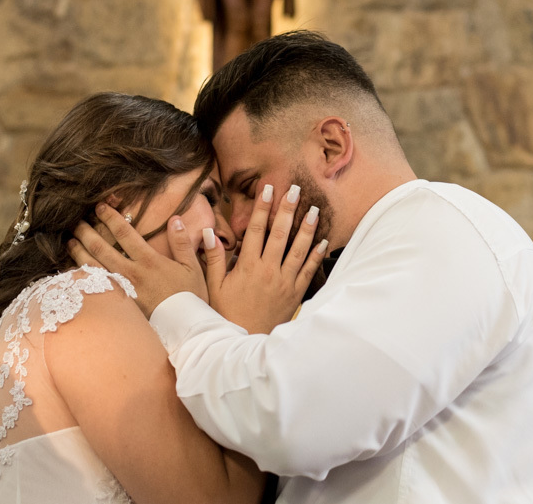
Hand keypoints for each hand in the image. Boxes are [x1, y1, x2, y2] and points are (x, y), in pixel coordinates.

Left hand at [68, 206, 211, 317]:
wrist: (185, 329)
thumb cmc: (190, 297)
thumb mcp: (192, 267)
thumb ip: (182, 242)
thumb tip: (175, 219)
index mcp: (149, 261)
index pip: (125, 233)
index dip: (110, 218)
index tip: (100, 207)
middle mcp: (132, 274)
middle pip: (102, 249)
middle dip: (87, 232)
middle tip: (76, 221)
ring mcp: (122, 291)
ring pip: (94, 268)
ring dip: (79, 252)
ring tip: (70, 241)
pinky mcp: (118, 305)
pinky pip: (95, 289)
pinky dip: (82, 278)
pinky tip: (74, 271)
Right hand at [207, 183, 327, 334]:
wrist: (245, 342)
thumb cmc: (226, 313)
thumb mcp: (214, 286)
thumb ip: (213, 259)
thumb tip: (208, 233)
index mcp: (248, 266)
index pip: (256, 230)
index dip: (262, 208)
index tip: (267, 190)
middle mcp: (269, 271)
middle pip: (280, 234)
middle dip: (288, 210)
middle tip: (296, 190)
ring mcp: (284, 282)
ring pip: (299, 250)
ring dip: (307, 228)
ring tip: (314, 209)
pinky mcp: (295, 294)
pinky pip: (308, 271)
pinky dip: (317, 256)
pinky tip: (324, 242)